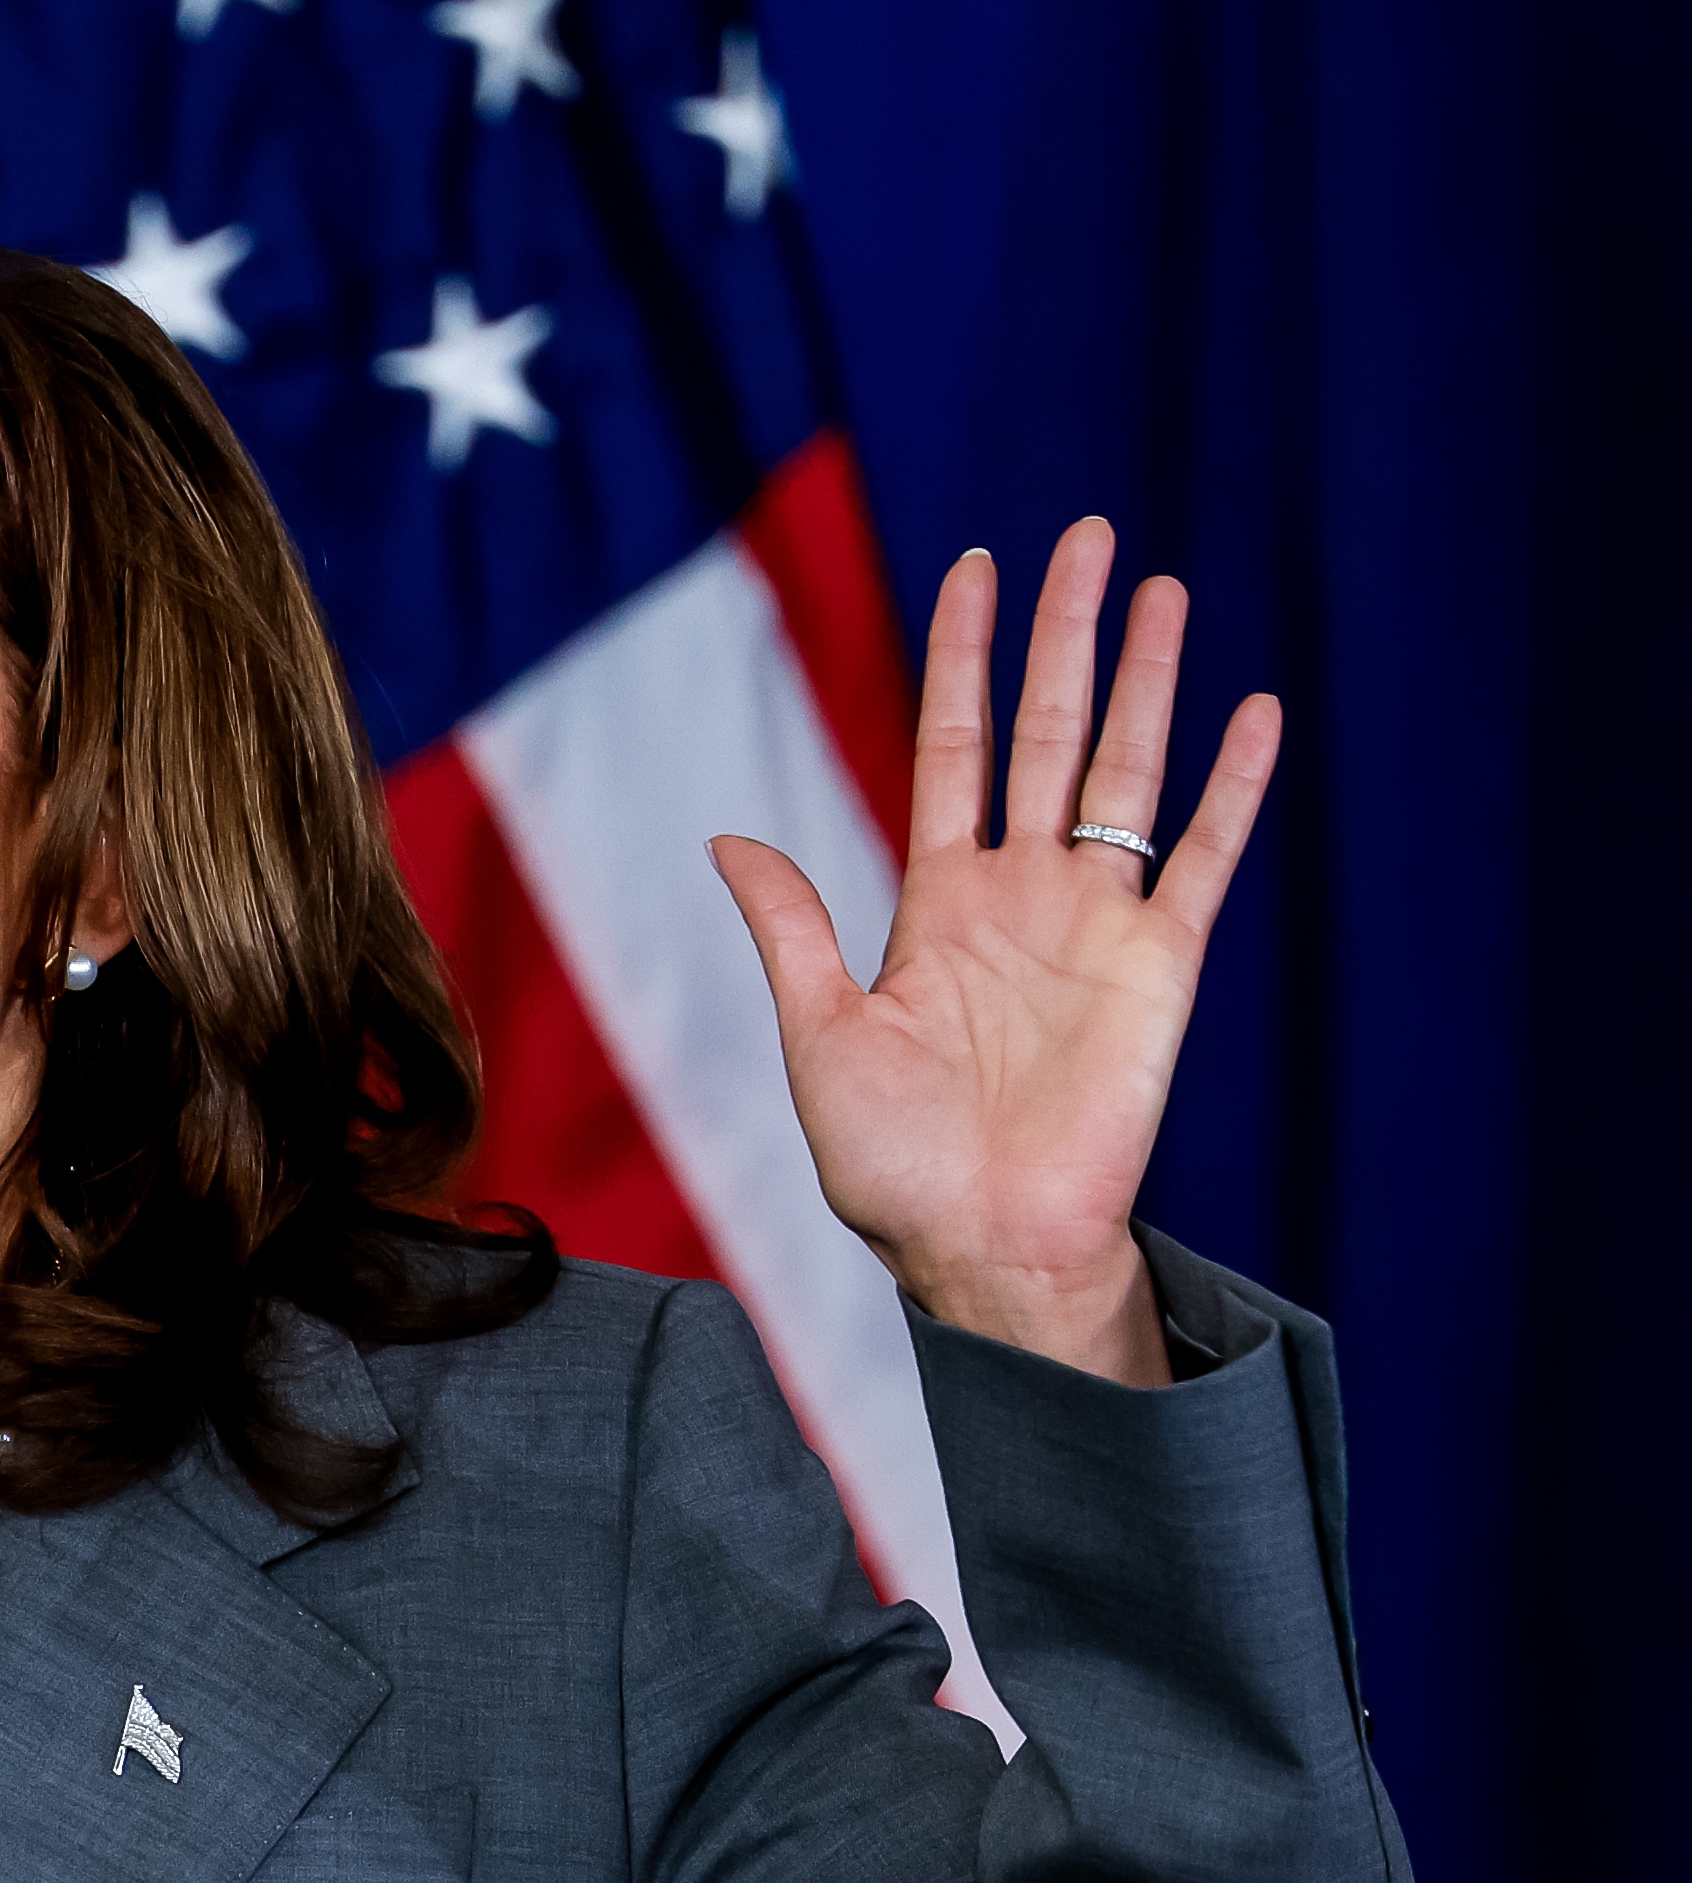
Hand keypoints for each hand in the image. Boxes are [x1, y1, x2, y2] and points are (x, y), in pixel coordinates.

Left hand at [710, 519, 1278, 1384]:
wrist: (980, 1246)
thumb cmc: (894, 1164)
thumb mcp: (819, 1034)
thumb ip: (792, 928)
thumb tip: (726, 838)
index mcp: (938, 903)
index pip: (953, 746)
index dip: (963, 658)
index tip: (975, 569)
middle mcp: (1023, 895)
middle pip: (1045, 732)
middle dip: (1062, 636)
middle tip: (1086, 537)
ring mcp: (1097, 924)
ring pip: (1125, 772)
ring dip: (1146, 682)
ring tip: (1161, 588)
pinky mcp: (1162, 969)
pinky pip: (1206, 862)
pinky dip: (1233, 792)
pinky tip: (1254, 716)